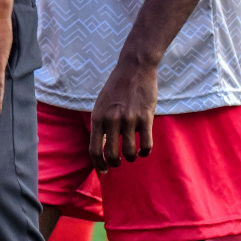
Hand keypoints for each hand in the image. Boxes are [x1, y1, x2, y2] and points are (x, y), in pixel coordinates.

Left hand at [88, 58, 157, 172]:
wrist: (134, 69)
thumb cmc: (116, 89)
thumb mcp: (101, 105)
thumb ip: (101, 124)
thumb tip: (103, 148)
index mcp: (97, 117)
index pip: (94, 149)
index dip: (98, 164)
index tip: (104, 171)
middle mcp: (111, 120)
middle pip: (111, 155)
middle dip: (115, 163)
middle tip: (118, 162)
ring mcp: (129, 119)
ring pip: (130, 152)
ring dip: (131, 157)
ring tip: (132, 154)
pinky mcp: (145, 118)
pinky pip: (146, 145)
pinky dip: (145, 152)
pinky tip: (144, 150)